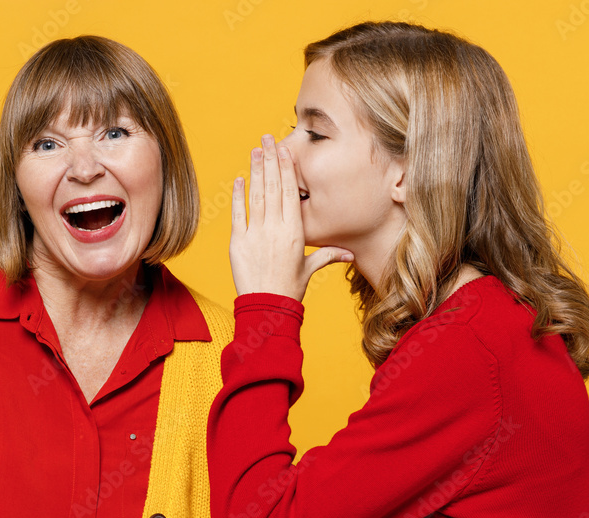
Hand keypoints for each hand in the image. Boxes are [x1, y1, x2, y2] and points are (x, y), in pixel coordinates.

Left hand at [229, 134, 352, 301]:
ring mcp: (256, 234)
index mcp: (295, 231)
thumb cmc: (289, 289)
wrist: (267, 307)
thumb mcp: (309, 269)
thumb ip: (328, 256)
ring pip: (256, 195)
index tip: (283, 151)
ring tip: (254, 151)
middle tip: (266, 139)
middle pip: (273, 187)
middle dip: (269, 160)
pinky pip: (238, 213)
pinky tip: (239, 179)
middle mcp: (276, 228)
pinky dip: (238, 195)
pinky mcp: (239, 242)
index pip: (290, 193)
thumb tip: (350, 255)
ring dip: (255, 171)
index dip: (286, 169)